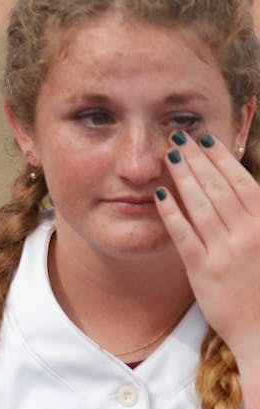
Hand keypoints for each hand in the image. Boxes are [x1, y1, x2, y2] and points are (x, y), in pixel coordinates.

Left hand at [155, 132, 259, 361]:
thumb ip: (258, 216)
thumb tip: (246, 188)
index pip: (244, 183)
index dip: (223, 159)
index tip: (207, 139)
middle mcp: (250, 234)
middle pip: (219, 188)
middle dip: (198, 159)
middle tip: (179, 137)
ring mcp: (226, 252)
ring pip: (201, 205)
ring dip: (183, 177)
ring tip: (169, 156)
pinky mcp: (204, 270)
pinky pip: (183, 235)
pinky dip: (171, 212)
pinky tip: (159, 194)